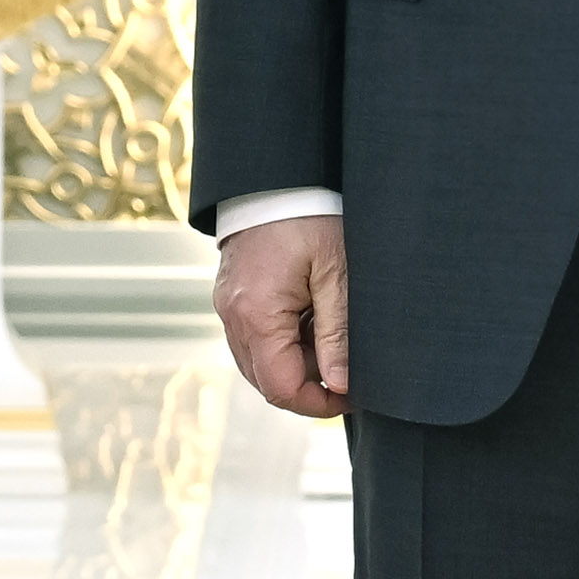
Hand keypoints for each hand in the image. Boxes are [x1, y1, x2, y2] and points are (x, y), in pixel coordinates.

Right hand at [215, 213, 349, 417]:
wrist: (274, 175)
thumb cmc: (308, 216)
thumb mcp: (335, 274)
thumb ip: (336, 334)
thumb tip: (341, 383)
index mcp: (257, 314)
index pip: (280, 388)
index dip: (317, 402)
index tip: (351, 394)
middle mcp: (233, 316)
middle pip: (266, 380)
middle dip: (307, 382)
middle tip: (346, 362)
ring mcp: (227, 306)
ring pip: (259, 362)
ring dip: (295, 361)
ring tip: (327, 330)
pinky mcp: (231, 296)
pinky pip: (253, 337)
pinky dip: (282, 340)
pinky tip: (308, 315)